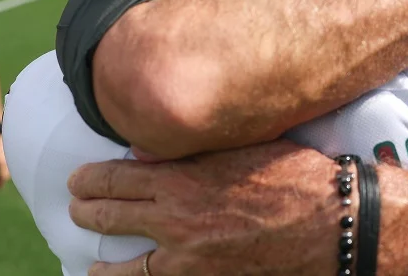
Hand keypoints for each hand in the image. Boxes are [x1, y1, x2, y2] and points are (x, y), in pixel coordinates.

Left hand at [0, 134, 9, 188]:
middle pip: (8, 174)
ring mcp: (12, 156)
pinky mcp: (14, 152)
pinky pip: (13, 162)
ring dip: (7, 172)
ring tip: (2, 173)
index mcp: (2, 165)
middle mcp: (9, 162)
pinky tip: (6, 164)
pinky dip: (10, 165)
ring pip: (12, 168)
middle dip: (4, 178)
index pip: (2, 178)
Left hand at [68, 140, 345, 275]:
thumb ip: (193, 148)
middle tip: (76, 210)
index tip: (77, 180)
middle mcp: (176, 222)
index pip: (115, 179)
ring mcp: (189, 261)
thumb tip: (147, 151)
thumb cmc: (294, 175)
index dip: (89, 180)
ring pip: (126, 271)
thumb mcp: (242, 145)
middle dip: (86, 214)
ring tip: (94, 269)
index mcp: (182, 179)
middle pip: (110, 219)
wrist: (331, 223)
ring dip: (103, 269)